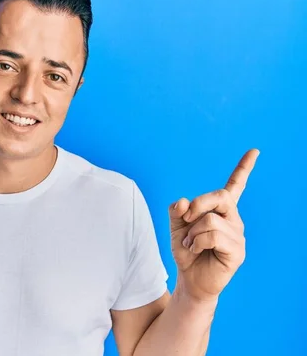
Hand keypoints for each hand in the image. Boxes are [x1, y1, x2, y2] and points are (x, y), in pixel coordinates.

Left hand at [169, 149, 259, 302]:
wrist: (189, 278)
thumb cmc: (186, 251)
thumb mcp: (175, 226)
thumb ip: (177, 211)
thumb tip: (183, 201)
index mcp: (220, 210)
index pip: (235, 186)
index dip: (244, 168)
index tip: (254, 151)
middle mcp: (233, 219)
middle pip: (220, 196)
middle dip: (198, 204)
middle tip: (186, 218)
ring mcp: (237, 235)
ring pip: (210, 220)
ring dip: (191, 232)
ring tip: (190, 244)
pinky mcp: (237, 251)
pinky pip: (212, 236)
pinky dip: (196, 242)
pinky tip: (196, 251)